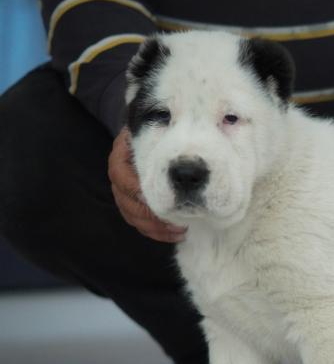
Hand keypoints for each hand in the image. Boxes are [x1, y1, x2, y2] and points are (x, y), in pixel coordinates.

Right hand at [108, 128, 185, 242]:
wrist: (152, 137)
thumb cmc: (158, 133)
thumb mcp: (157, 130)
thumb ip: (163, 137)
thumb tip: (184, 142)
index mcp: (120, 158)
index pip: (121, 176)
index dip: (137, 189)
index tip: (159, 199)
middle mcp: (118, 177)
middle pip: (126, 202)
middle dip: (151, 215)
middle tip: (176, 221)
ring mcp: (123, 193)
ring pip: (132, 216)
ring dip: (155, 227)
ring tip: (180, 230)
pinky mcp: (132, 205)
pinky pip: (139, 223)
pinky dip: (156, 232)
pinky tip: (175, 234)